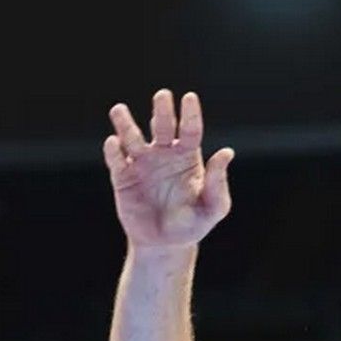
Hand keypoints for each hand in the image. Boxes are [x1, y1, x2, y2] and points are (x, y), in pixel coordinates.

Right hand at [105, 90, 234, 251]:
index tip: (189, 98)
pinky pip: (116, 161)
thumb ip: (218, 182)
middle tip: (162, 95)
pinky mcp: (122, 177)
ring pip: (132, 137)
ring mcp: (141, 163)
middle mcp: (163, 153)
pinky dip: (114, 151)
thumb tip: (226, 152)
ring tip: (119, 110)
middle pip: (162, 126)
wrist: (165, 244)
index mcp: (187, 156)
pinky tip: (114, 143)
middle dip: (162, 111)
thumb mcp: (213, 207)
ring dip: (125, 123)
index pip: (190, 130)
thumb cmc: (193, 224)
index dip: (190, 114)